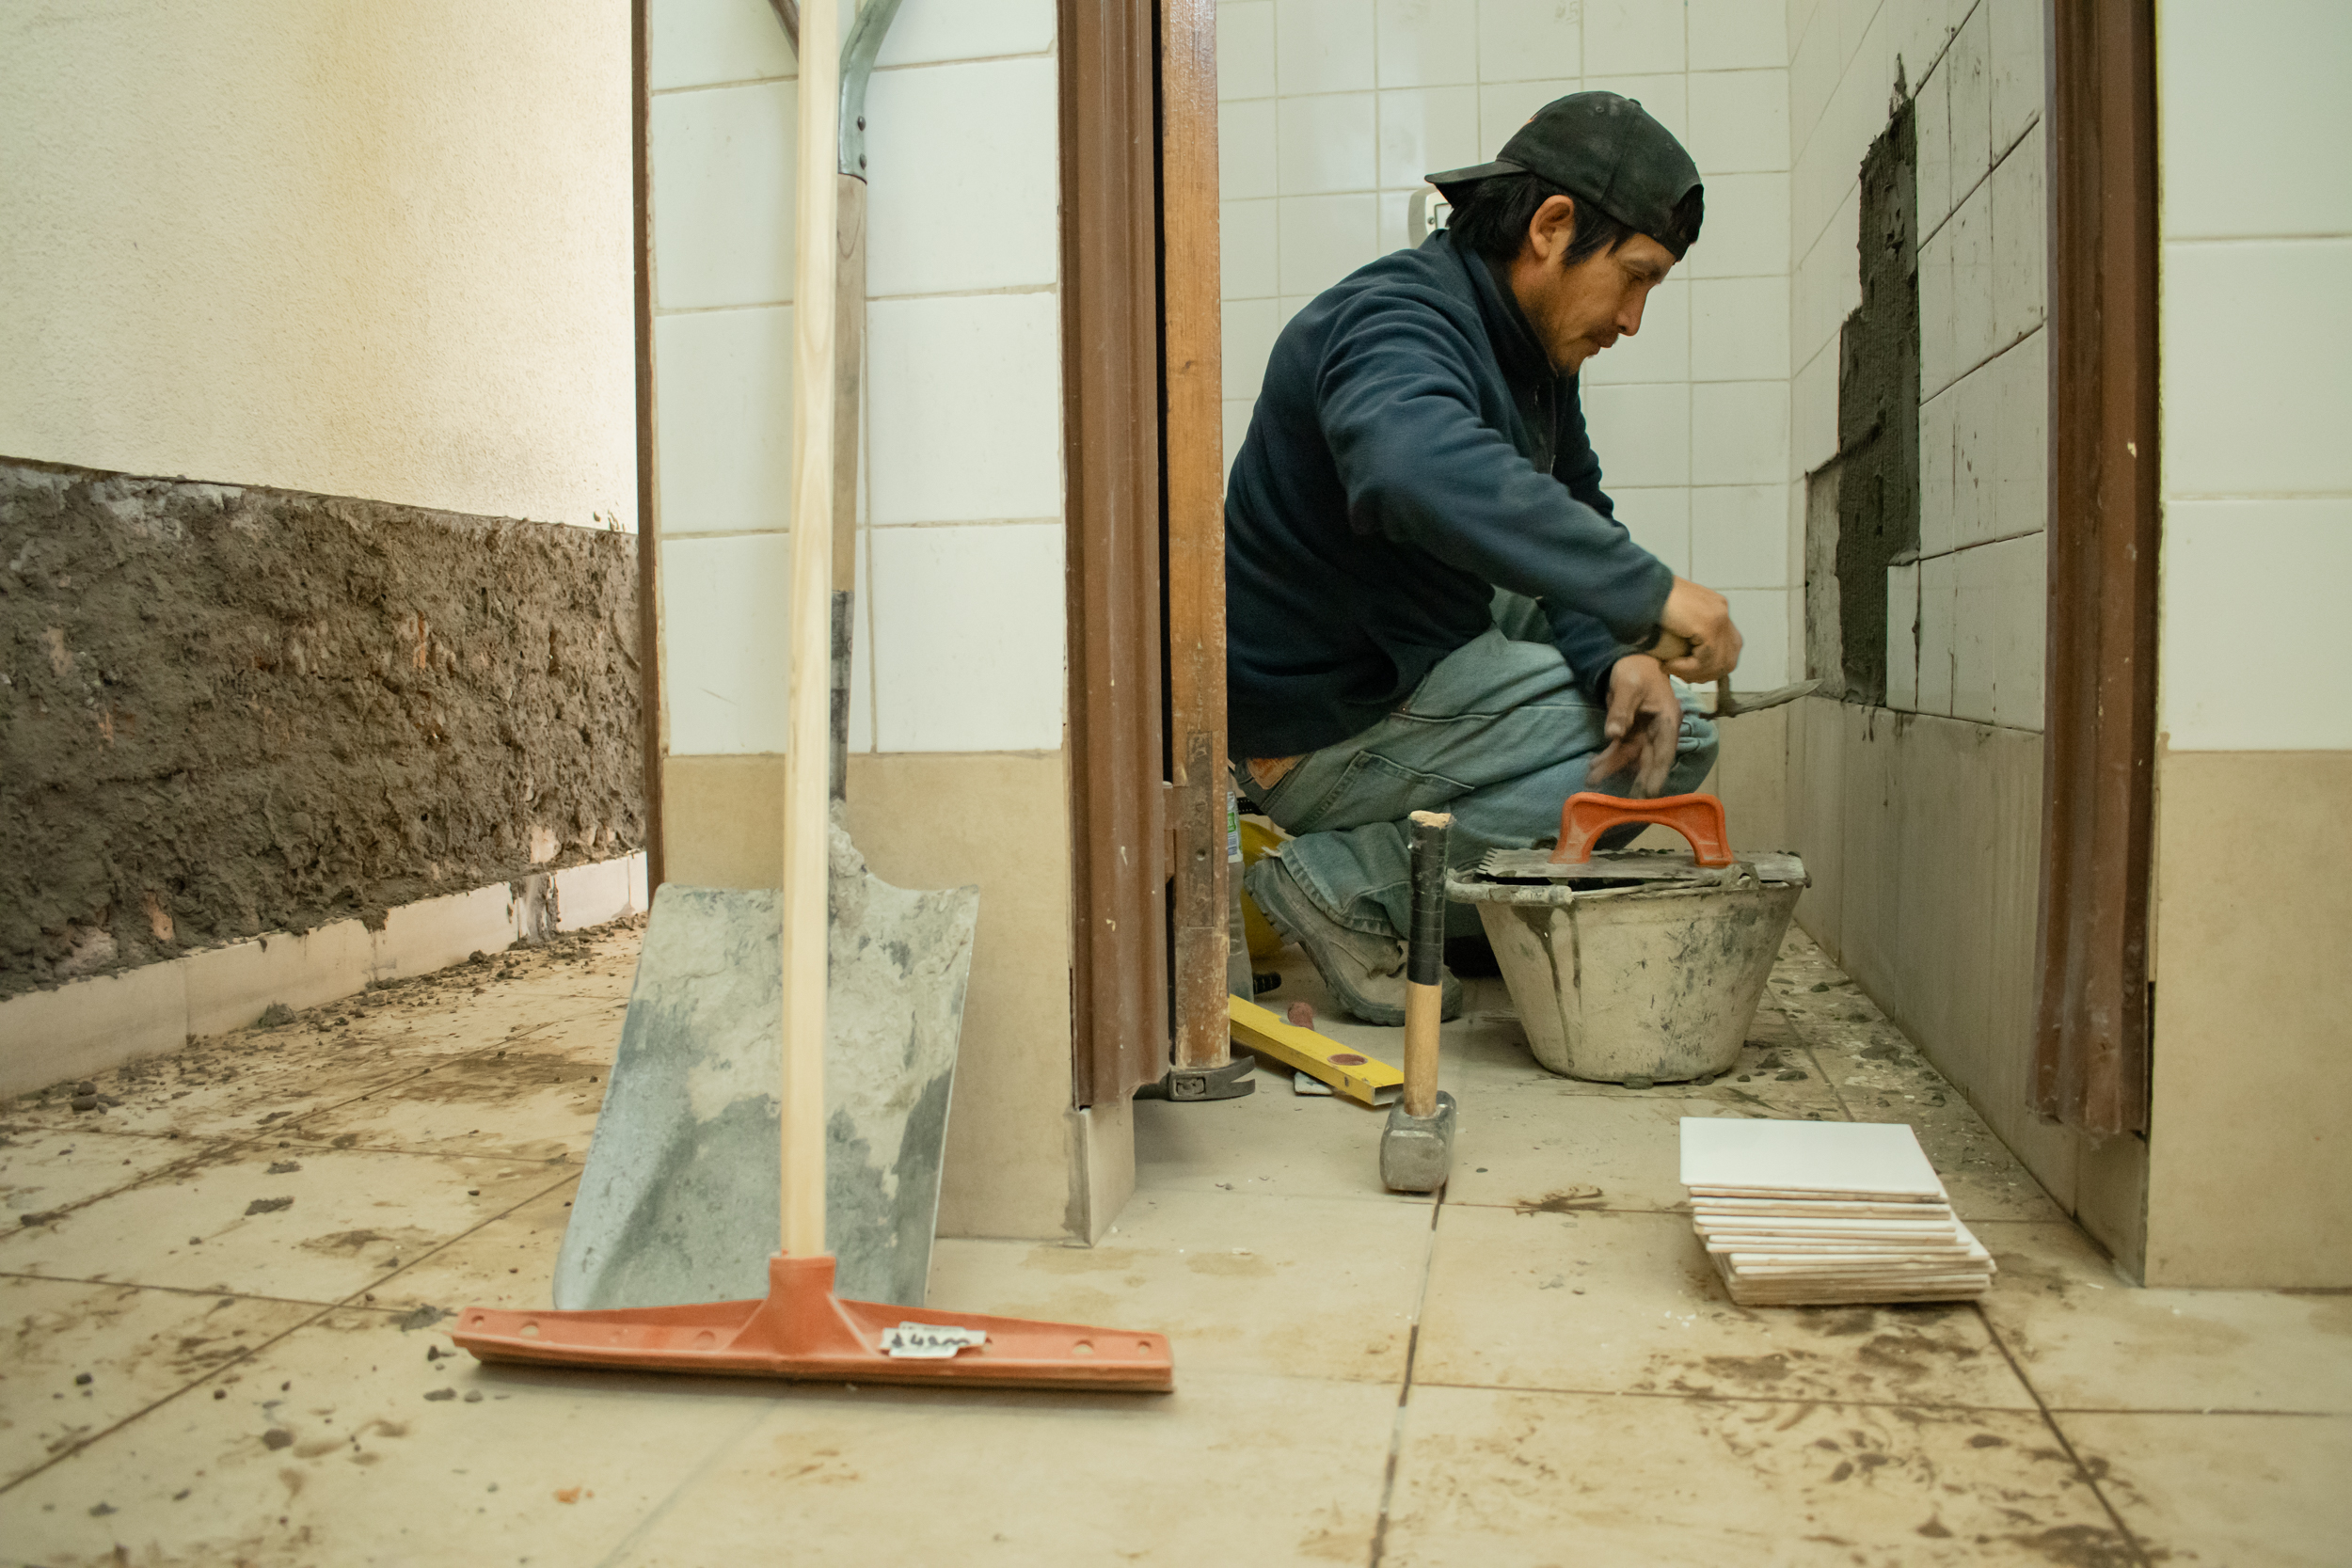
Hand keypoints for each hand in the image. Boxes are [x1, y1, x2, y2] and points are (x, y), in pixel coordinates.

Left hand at [1587, 653, 1683, 798]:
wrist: (1631, 657)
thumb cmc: (1636, 669)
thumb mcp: (1627, 685)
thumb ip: (1621, 710)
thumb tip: (1614, 735)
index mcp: (1666, 719)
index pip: (1664, 751)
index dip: (1658, 772)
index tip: (1651, 792)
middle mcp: (1659, 730)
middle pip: (1647, 759)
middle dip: (1635, 779)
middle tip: (1626, 802)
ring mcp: (1645, 732)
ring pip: (1630, 756)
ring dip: (1612, 768)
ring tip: (1592, 781)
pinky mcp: (1631, 731)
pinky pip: (1620, 748)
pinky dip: (1607, 757)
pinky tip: (1593, 767)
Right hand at [1653, 577, 1742, 683]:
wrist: (1640, 587)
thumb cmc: (1648, 601)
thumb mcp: (1677, 618)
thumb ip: (1690, 631)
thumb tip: (1694, 656)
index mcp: (1717, 607)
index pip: (1730, 646)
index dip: (1713, 666)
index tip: (1692, 672)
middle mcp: (1721, 611)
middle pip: (1729, 658)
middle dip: (1708, 674)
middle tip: (1685, 677)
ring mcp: (1717, 617)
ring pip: (1717, 663)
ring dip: (1693, 673)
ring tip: (1671, 669)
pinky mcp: (1708, 625)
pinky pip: (1704, 659)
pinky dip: (1686, 668)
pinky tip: (1668, 665)